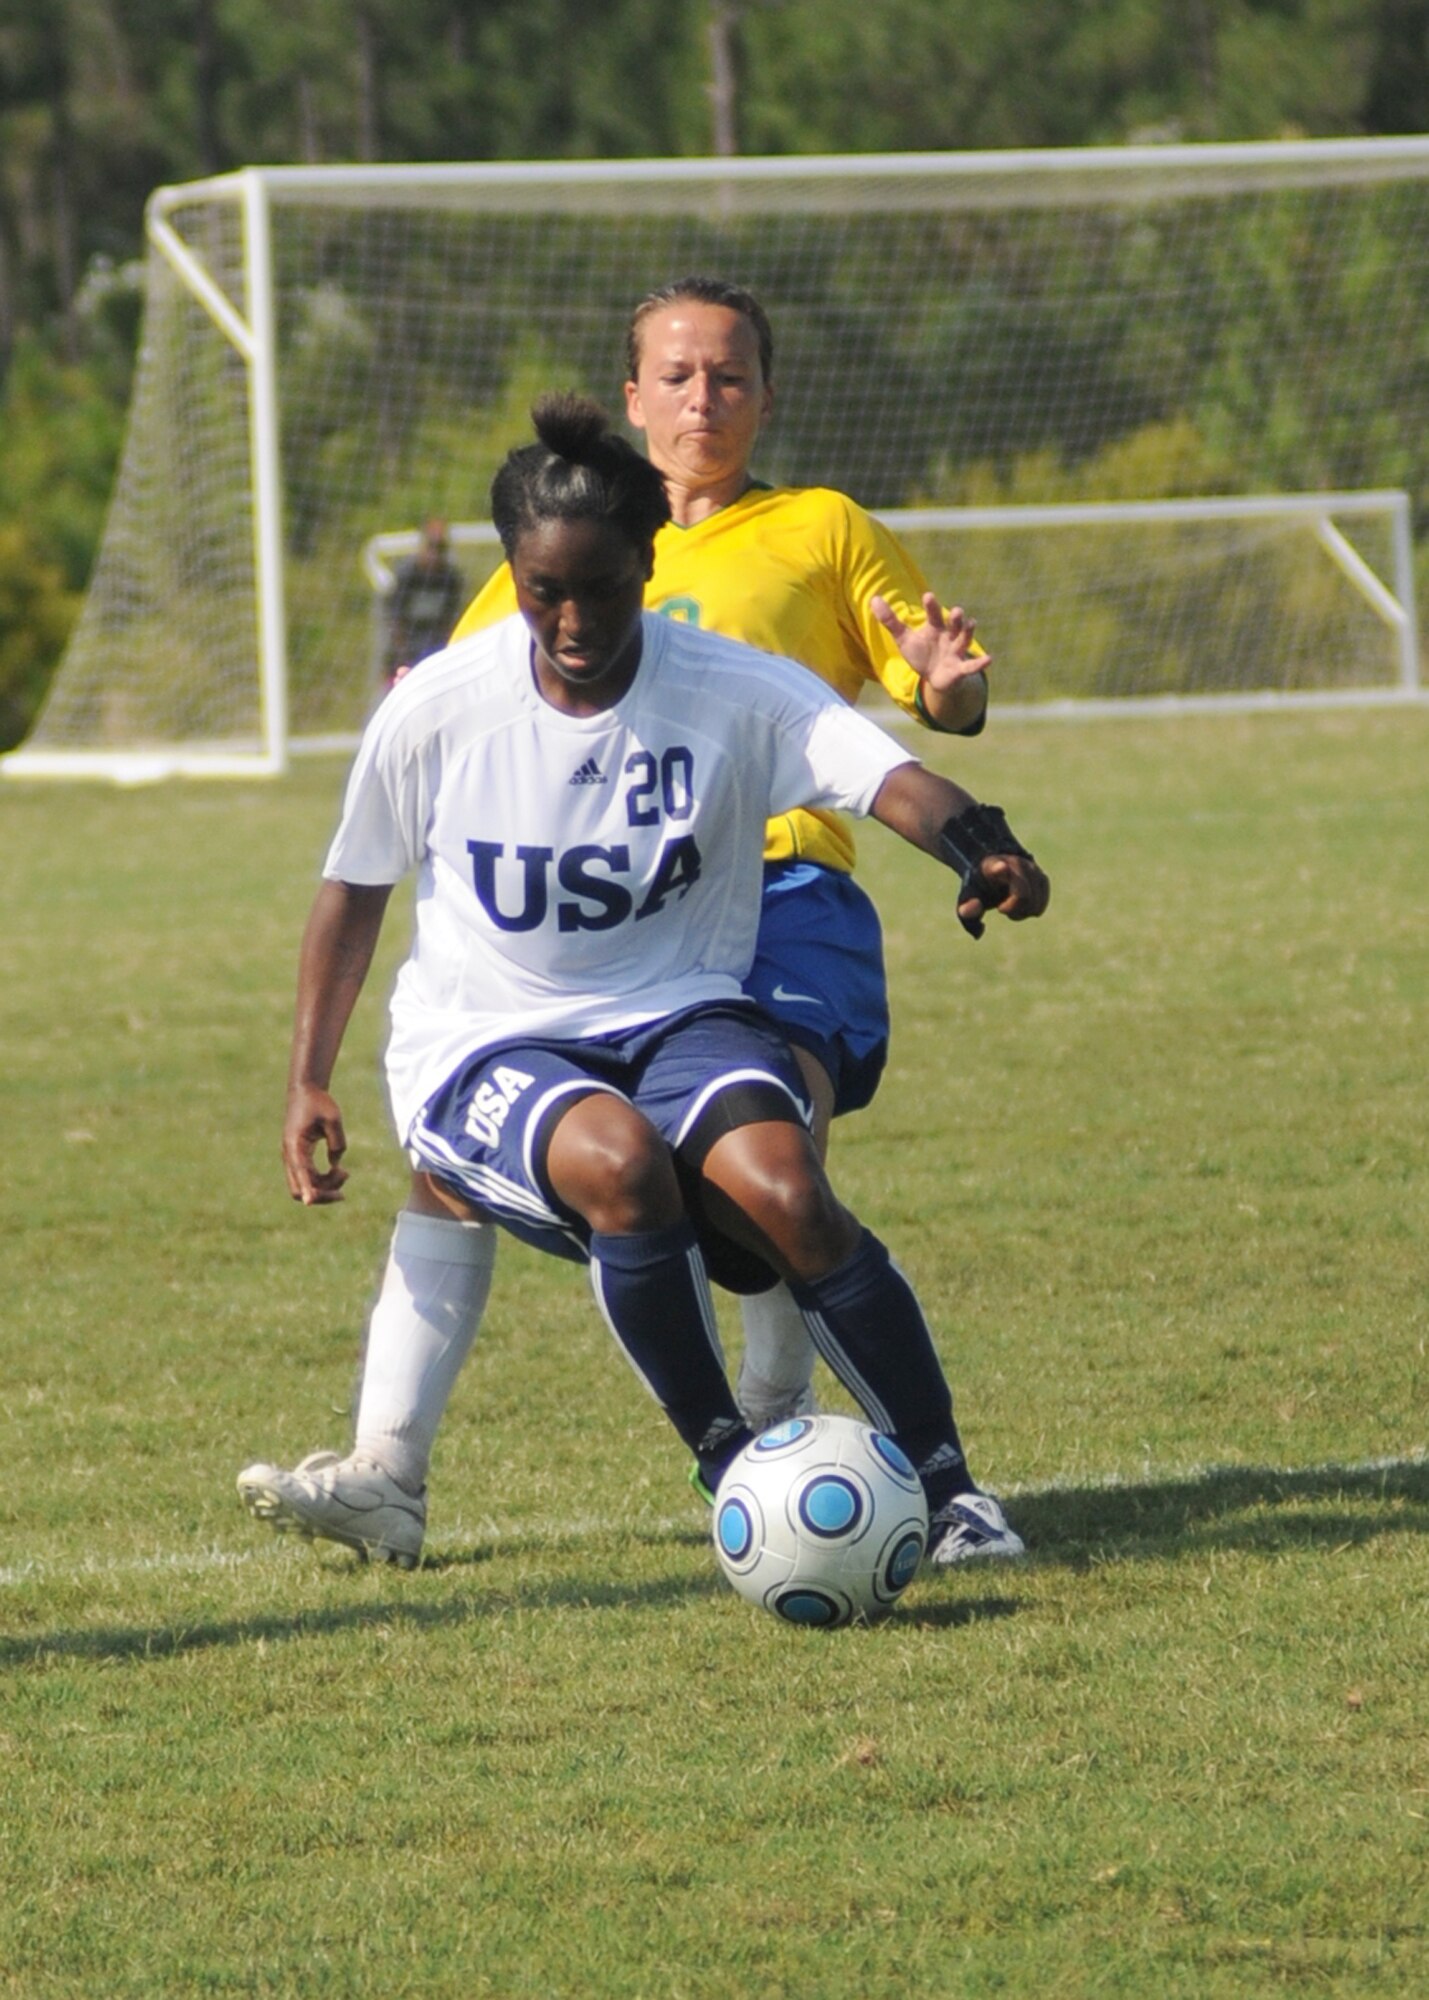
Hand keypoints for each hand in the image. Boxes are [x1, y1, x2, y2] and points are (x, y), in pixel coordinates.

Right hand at [283, 1083, 349, 1204]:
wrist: (305, 1092)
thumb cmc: (318, 1102)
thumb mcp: (333, 1117)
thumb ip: (337, 1142)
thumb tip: (336, 1165)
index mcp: (294, 1145)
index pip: (300, 1172)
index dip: (306, 1188)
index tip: (310, 1202)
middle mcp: (289, 1155)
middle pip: (299, 1189)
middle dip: (321, 1194)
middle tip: (344, 1183)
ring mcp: (292, 1159)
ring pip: (305, 1186)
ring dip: (325, 1187)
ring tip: (345, 1173)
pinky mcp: (299, 1159)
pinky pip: (309, 1179)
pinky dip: (323, 1181)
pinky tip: (340, 1172)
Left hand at [871, 592, 990, 698]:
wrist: (934, 678)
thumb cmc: (921, 654)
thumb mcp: (904, 638)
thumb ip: (890, 620)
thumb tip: (873, 599)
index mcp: (935, 627)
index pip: (934, 614)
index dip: (931, 606)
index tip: (928, 596)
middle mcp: (949, 636)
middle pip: (954, 624)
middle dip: (956, 618)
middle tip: (956, 610)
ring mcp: (956, 651)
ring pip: (964, 640)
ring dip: (968, 632)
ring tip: (972, 622)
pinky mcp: (960, 668)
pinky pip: (972, 666)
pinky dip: (980, 663)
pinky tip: (990, 659)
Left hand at [957, 853, 1050, 935]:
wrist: (994, 870)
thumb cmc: (980, 886)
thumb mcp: (969, 897)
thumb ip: (967, 909)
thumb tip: (975, 925)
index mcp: (992, 866)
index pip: (998, 867)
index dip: (1000, 869)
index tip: (1001, 867)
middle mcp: (1015, 863)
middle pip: (1023, 897)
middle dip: (1013, 909)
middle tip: (1001, 907)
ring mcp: (1032, 869)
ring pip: (1033, 905)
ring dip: (1022, 911)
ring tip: (1010, 903)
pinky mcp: (1042, 878)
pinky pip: (1040, 907)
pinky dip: (1031, 911)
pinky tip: (1021, 904)